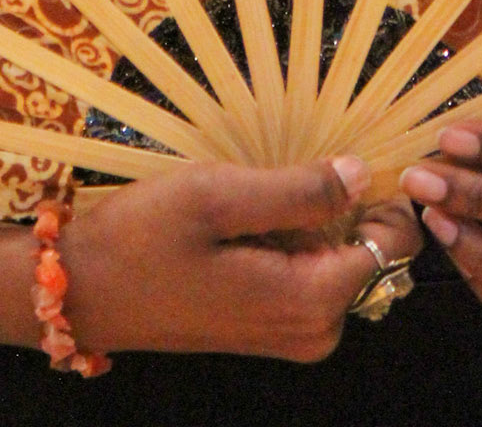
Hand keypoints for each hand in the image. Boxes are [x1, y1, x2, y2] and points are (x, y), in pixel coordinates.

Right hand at [63, 155, 422, 359]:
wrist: (85, 290)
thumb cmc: (143, 239)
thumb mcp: (218, 195)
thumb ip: (299, 190)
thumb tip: (364, 172)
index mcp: (309, 300)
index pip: (395, 243)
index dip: (388, 193)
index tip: (363, 149)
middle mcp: (312, 329)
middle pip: (374, 252)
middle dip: (352, 202)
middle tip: (301, 159)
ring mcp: (291, 333)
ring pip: (342, 259)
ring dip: (321, 217)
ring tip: (265, 184)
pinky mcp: (269, 327)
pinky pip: (312, 273)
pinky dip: (298, 237)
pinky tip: (253, 213)